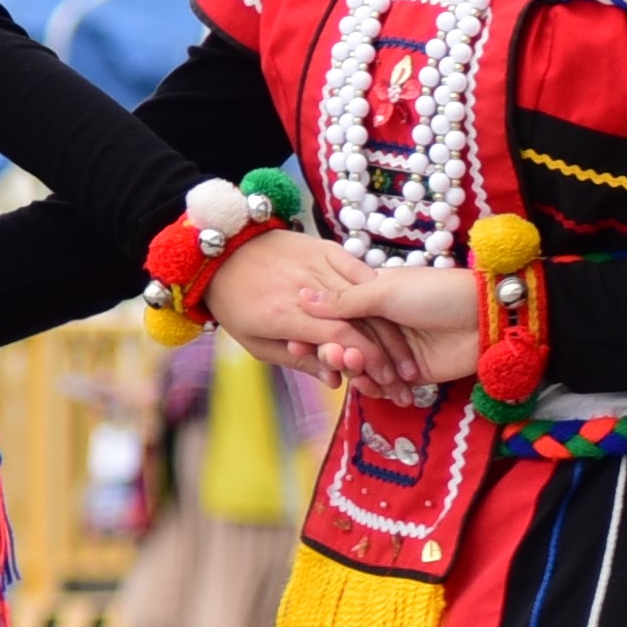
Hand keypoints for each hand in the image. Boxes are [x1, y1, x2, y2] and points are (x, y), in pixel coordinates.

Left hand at [212, 229, 436, 391]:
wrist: (221, 253)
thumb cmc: (236, 304)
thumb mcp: (257, 344)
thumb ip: (298, 361)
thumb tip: (334, 379)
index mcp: (284, 313)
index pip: (339, 335)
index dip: (367, 358)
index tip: (384, 377)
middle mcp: (306, 287)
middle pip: (359, 319)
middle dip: (386, 351)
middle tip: (402, 376)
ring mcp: (317, 263)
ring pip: (366, 298)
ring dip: (389, 328)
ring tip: (404, 352)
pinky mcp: (326, 247)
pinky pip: (360, 270)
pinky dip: (378, 293)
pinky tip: (391, 314)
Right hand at [271, 252, 475, 400]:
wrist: (485, 318)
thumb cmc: (438, 293)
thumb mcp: (385, 291)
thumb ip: (345, 300)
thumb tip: (303, 296)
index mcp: (372, 296)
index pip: (334, 316)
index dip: (315, 328)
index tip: (295, 339)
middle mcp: (381, 323)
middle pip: (346, 345)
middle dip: (334, 352)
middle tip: (329, 355)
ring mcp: (396, 350)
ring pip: (363, 368)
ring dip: (355, 371)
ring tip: (353, 369)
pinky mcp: (412, 374)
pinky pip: (385, 386)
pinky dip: (376, 388)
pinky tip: (371, 386)